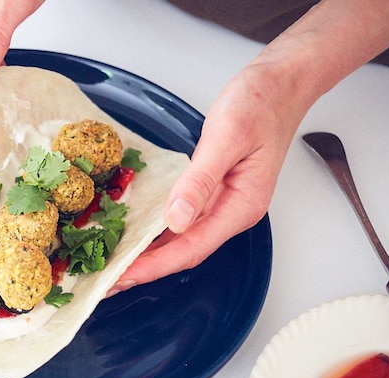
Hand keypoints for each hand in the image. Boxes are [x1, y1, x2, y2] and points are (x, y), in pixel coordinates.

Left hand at [108, 61, 308, 293]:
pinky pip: (182, 222)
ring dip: (149, 255)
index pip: (192, 248)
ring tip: (114, 266)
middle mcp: (233, 212)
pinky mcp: (213, 193)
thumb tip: (177, 219)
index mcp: (242, 206)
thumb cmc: (260, 103)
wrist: (280, 84)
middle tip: (108, 282)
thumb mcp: (226, 136)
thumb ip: (200, 180)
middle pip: (185, 252)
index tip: (124, 275)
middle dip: (147, 269)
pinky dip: (156, 233)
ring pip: (182, 241)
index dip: (155, 266)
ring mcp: (223, 204)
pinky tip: (135, 237)